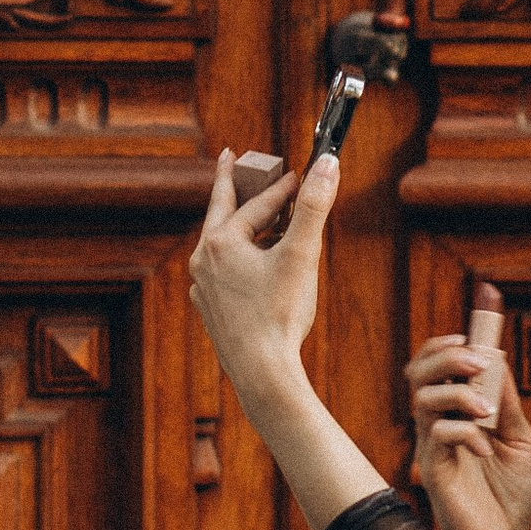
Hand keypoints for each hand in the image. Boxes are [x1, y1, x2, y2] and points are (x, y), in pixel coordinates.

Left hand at [188, 147, 341, 402]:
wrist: (261, 371)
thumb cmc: (280, 314)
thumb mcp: (301, 254)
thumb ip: (313, 206)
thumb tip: (326, 163)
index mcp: (222, 242)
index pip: (258, 205)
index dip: (283, 189)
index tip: (301, 176)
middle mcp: (204, 260)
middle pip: (220, 211)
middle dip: (229, 183)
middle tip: (229, 158)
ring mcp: (204, 286)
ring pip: (219, 244)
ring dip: (236, 225)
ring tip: (246, 214)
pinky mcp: (210, 308)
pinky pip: (220, 272)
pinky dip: (234, 259)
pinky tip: (242, 265)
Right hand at [408, 299, 530, 529]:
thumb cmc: (510, 497)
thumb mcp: (518, 439)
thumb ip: (504, 401)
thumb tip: (496, 357)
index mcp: (458, 413)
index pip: (444, 365)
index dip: (457, 335)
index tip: (483, 306)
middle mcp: (439, 424)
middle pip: (420, 370)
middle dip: (445, 354)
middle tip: (475, 359)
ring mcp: (432, 446)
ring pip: (421, 395)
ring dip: (455, 389)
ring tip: (485, 407)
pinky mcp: (433, 470)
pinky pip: (435, 434)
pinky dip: (462, 429)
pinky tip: (484, 446)